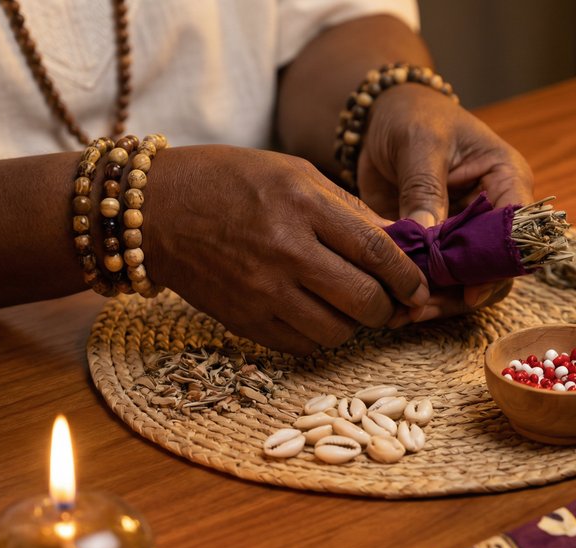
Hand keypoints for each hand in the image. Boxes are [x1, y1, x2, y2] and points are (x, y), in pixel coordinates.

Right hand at [144, 146, 428, 353]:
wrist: (155, 212)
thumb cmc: (230, 182)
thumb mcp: (294, 173)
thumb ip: (348, 210)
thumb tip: (399, 244)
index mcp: (303, 205)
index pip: (378, 252)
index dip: (409, 278)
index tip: (420, 288)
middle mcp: (286, 251)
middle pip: (364, 300)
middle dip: (388, 307)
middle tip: (390, 302)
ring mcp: (264, 291)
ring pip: (338, 332)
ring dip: (353, 324)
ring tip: (347, 306)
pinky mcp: (246, 321)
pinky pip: (304, 346)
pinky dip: (320, 336)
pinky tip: (315, 315)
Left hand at [356, 85, 533, 321]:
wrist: (380, 119)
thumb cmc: (412, 116)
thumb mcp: (420, 143)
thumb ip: (425, 188)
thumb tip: (428, 236)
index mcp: (506, 178)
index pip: (517, 229)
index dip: (498, 264)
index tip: (469, 290)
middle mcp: (494, 212)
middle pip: (496, 267)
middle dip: (462, 293)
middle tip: (422, 307)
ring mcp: (467, 234)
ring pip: (469, 282)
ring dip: (439, 302)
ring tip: (404, 314)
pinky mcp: (439, 247)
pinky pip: (439, 280)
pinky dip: (420, 295)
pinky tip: (396, 308)